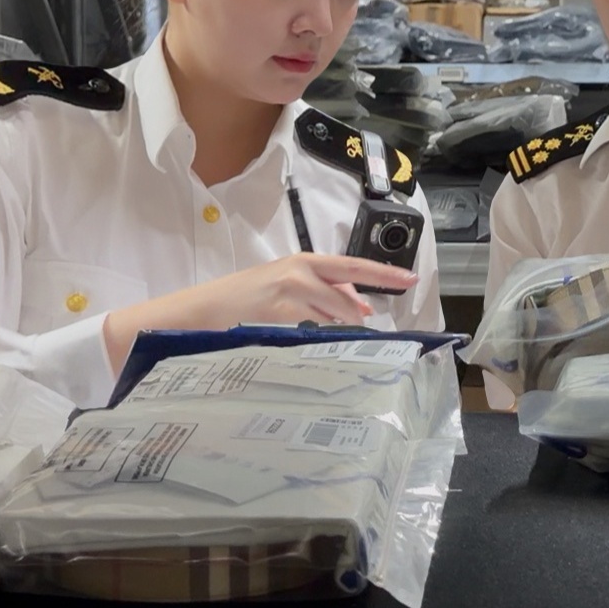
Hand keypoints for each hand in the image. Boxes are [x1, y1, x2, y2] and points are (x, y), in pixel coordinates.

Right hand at [102, 254, 419, 370]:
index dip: (382, 274)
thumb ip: (320, 295)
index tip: (409, 279)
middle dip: (367, 306)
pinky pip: (314, 329)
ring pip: (334, 314)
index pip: (351, 267)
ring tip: (326, 339)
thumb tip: (358, 308)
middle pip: (348, 291)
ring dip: (339, 329)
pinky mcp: (279, 311)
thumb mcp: (283, 290)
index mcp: (301, 262)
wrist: (199, 311)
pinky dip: (320, 337)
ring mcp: (289, 290)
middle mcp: (299, 271)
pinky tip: (312, 345)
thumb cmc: (241, 303)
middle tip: (384, 318)